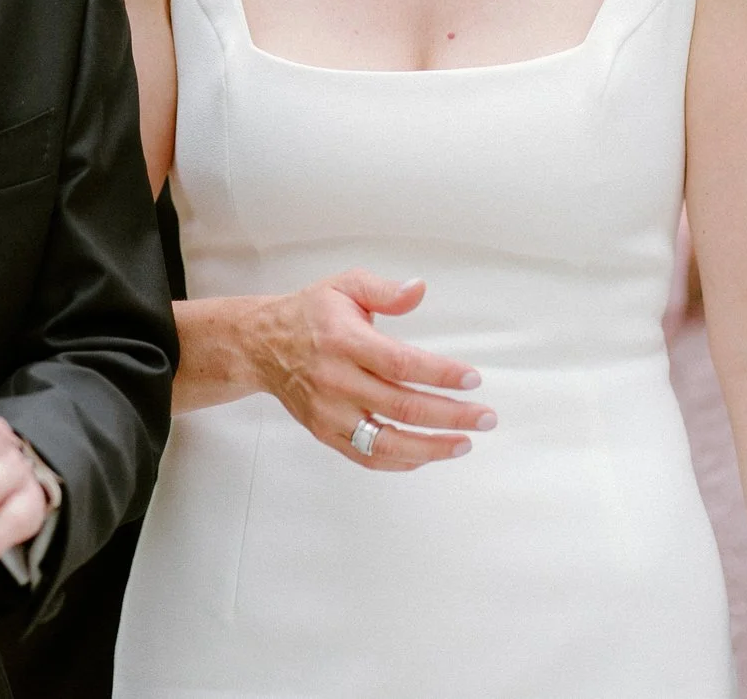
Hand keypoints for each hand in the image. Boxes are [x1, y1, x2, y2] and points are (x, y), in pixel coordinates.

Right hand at [246, 270, 493, 470]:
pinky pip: (367, 457)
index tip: (472, 379)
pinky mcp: (325, 433)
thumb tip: (419, 289)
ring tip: (464, 443)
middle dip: (451, 415)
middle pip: (403, 406)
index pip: (401, 364)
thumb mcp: (345, 286)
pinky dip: (400, 462)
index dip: (441, 374)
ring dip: (432, 447)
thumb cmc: (310, 314)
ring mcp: (330, 413)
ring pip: (387, 441)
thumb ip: (384, 290)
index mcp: (345, 342)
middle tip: (485, 417)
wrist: (261, 345)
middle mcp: (337, 381)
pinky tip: (427, 455)